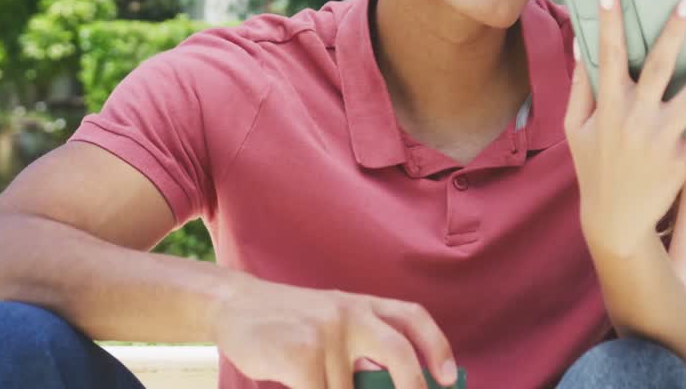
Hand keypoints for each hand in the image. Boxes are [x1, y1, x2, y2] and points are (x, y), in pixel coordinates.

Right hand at [211, 275, 457, 388]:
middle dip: (413, 384)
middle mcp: (351, 313)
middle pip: (399, 350)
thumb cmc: (290, 324)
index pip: (412, 317)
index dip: (437, 346)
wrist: (235, 305)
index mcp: (363, 305)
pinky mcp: (301, 353)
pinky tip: (299, 385)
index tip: (449, 378)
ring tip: (310, 380)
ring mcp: (326, 331)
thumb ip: (363, 349)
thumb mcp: (333, 325)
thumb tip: (394, 385)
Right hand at [564, 0, 685, 256]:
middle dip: (675, 30)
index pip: (608, 56)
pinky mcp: (683, 163)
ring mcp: (661, 142)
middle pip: (661, 66)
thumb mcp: (575, 127)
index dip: (609, 23)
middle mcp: (636, 120)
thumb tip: (581, 41)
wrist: (615, 221)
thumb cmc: (593, 167)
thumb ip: (580, 85)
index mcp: (608, 108)